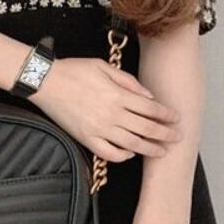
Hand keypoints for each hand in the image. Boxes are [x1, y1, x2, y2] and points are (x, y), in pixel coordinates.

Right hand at [28, 57, 182, 161]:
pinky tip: (131, 153)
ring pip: (132, 144)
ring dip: (150, 149)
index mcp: (118, 96)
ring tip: (162, 152)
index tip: (176, 118)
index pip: (151, 109)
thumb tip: (148, 96)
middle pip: (146, 129)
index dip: (166, 115)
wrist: (46, 82)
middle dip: (165, 134)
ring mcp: (99, 129)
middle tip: (177, 138)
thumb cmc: (74, 71)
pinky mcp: (86, 138)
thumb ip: (128, 82)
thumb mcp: (104, 67)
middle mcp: (112, 115)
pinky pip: (109, 153)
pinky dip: (123, 156)